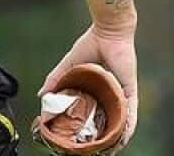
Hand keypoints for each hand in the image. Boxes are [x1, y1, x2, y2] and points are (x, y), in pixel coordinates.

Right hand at [40, 26, 137, 153]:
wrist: (108, 30)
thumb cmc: (91, 43)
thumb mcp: (69, 65)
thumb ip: (56, 78)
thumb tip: (41, 95)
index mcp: (99, 88)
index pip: (95, 111)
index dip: (90, 125)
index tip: (82, 138)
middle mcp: (111, 92)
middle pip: (109, 119)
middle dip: (104, 136)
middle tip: (95, 150)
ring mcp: (122, 92)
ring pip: (122, 120)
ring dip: (118, 136)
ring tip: (110, 150)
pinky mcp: (130, 89)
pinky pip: (131, 112)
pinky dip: (128, 125)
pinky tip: (124, 138)